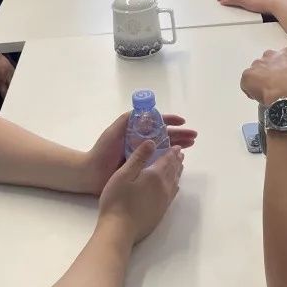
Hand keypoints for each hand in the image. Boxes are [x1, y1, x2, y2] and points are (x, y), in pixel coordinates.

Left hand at [0, 52, 13, 112]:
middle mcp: (0, 82)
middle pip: (5, 96)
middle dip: (7, 105)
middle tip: (9, 112)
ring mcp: (7, 76)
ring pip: (12, 89)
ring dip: (14, 97)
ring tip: (16, 105)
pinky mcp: (12, 71)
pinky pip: (16, 81)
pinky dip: (18, 88)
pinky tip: (20, 93)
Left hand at [82, 111, 196, 194]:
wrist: (92, 173)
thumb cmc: (102, 151)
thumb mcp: (114, 131)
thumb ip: (127, 120)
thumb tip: (147, 113)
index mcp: (136, 131)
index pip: (157, 122)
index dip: (170, 120)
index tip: (182, 121)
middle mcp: (142, 142)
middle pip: (165, 135)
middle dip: (180, 134)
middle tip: (194, 136)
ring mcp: (143, 156)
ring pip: (165, 148)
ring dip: (179, 145)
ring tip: (191, 145)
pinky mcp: (143, 169)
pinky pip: (160, 163)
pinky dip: (171, 160)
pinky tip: (179, 160)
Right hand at [98, 142, 184, 243]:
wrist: (120, 230)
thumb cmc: (117, 201)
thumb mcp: (123, 175)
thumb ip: (138, 158)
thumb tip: (152, 142)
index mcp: (154, 176)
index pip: (167, 160)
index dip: (172, 152)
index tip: (177, 146)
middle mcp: (164, 187)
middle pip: (173, 171)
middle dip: (176, 161)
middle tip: (180, 153)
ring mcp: (164, 201)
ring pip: (174, 182)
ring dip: (177, 172)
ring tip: (179, 166)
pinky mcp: (161, 212)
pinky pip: (173, 194)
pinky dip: (175, 185)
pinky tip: (174, 186)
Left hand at [240, 47, 286, 106]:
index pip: (284, 61)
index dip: (286, 72)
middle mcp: (270, 55)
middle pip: (269, 65)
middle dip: (272, 75)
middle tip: (278, 88)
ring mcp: (257, 65)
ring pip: (258, 74)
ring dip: (261, 82)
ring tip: (268, 95)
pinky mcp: (247, 76)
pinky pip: (247, 84)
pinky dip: (252, 91)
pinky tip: (260, 99)